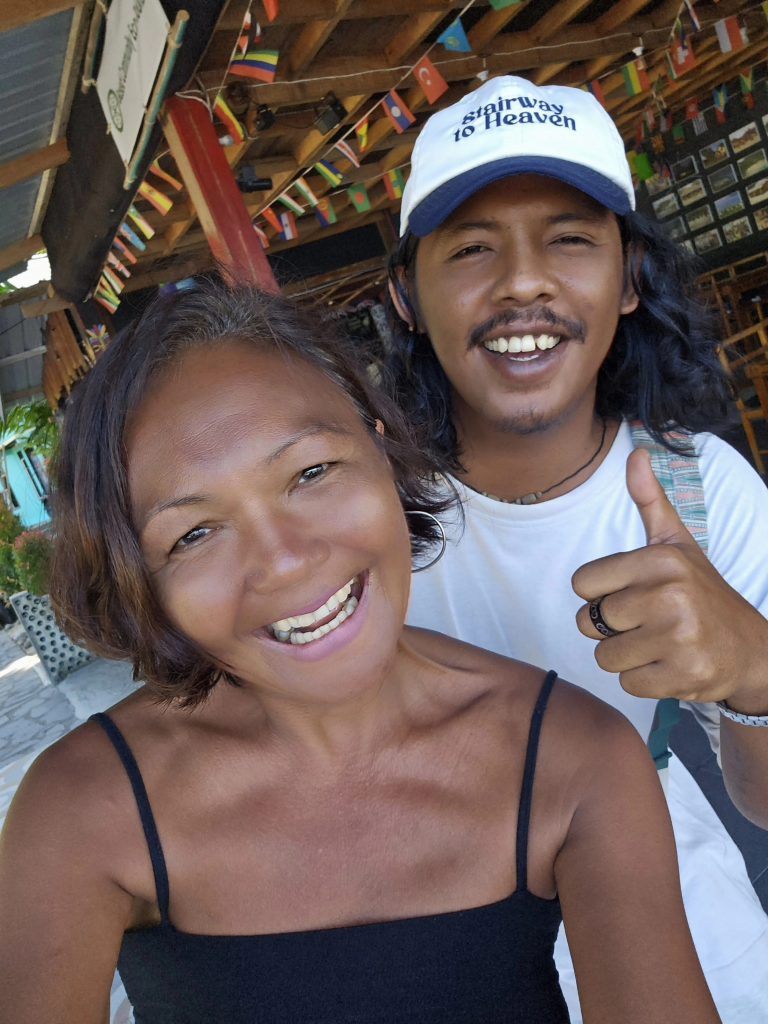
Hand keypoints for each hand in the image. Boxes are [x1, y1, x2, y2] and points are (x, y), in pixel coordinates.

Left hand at [573, 448, 767, 710]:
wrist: (750, 648)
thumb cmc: (701, 593)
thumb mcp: (677, 544)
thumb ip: (651, 501)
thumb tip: (635, 451)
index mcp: (661, 560)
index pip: (582, 584)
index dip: (599, 594)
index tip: (630, 594)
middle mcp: (670, 595)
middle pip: (588, 622)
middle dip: (610, 629)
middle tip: (646, 623)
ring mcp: (678, 637)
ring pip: (604, 657)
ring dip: (625, 656)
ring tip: (657, 644)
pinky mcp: (683, 675)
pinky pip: (627, 682)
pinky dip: (643, 680)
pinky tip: (668, 665)